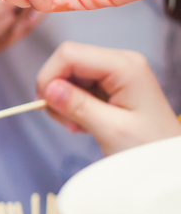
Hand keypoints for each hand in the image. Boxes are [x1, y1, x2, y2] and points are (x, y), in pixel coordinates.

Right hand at [36, 42, 180, 155]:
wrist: (167, 159)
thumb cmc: (147, 147)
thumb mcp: (111, 129)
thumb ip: (78, 106)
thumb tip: (47, 89)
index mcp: (125, 66)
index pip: (69, 54)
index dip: (50, 77)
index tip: (46, 106)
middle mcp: (120, 62)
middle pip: (67, 62)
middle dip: (57, 91)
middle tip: (67, 123)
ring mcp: (116, 72)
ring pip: (69, 75)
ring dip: (64, 101)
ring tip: (78, 127)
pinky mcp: (110, 84)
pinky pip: (78, 86)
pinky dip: (72, 105)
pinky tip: (84, 123)